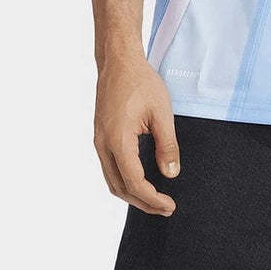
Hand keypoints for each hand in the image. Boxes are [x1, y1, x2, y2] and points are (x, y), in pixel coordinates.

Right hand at [94, 54, 180, 215]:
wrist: (119, 62)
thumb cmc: (141, 82)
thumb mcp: (161, 113)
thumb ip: (167, 145)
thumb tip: (171, 175)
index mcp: (118, 140)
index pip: (134, 183)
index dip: (152, 199)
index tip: (170, 206)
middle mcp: (103, 145)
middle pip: (120, 188)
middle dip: (142, 202)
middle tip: (165, 208)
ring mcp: (99, 141)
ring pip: (112, 180)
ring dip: (132, 194)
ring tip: (155, 199)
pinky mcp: (100, 136)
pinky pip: (110, 168)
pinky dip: (124, 181)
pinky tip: (141, 180)